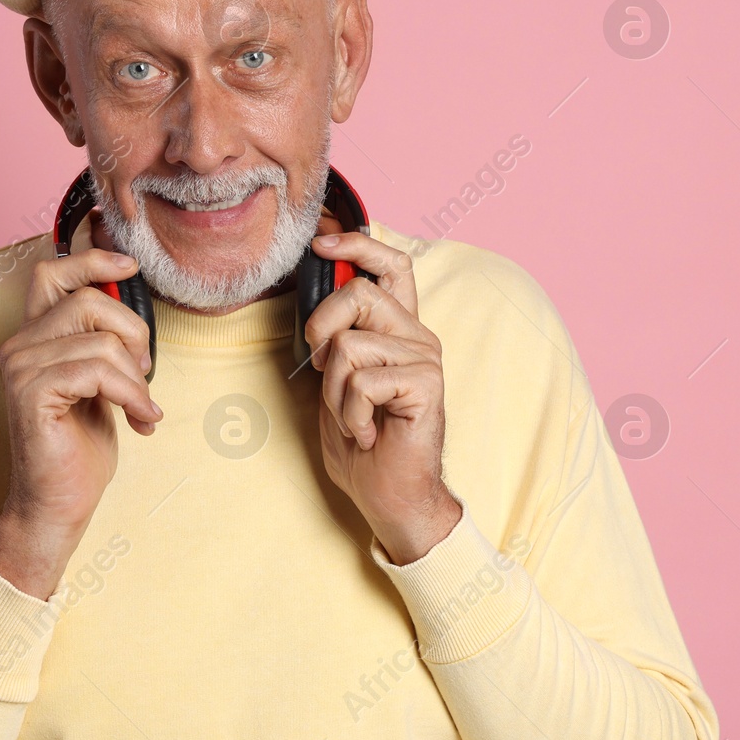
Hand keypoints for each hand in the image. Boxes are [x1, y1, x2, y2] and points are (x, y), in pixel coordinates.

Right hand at [0, 247, 158, 596]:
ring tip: (142, 407)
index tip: (129, 265)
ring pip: (101, 341)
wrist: (59, 502)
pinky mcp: (30, 392)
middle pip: (90, 301)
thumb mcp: (100, 380)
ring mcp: (20, 367)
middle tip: (144, 373)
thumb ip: (104, 340)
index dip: (92, 260)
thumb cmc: (80, 445)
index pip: (53, 274)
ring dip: (136, 378)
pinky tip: (140, 421)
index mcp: (35, 336)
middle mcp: (19, 344)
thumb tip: (129, 292)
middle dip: (134, 334)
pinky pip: (97, 371)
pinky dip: (131, 396)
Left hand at [304, 232, 460, 565]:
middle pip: (358, 293)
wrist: (391, 497)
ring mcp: (425, 358)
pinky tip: (367, 432)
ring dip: (334, 390)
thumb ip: (333, 340)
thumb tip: (313, 298)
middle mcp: (416, 335)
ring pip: (350, 344)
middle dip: (321, 329)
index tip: (321, 243)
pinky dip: (350, 413)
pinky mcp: (426, 384)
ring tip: (353, 417)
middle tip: (323, 370)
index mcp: (398, 328)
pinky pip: (362, 380)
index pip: (391, 265)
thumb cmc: (363, 443)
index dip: (357, 245)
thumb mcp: (335, 382)